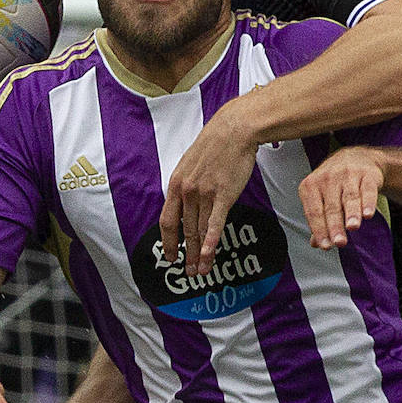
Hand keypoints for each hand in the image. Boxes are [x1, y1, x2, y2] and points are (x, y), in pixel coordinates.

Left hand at [159, 104, 258, 276]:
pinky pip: (215, 223)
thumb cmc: (214, 145)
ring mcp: (204, 193)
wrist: (234, 130)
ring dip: (199, 254)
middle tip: (187, 272)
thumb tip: (184, 203)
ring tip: (201, 270)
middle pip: (184, 230)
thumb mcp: (190, 164)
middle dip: (185, 254)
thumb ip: (186, 185)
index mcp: (176, 184)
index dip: (168, 241)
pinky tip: (209, 255)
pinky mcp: (223, 194)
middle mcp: (187, 191)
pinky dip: (211, 242)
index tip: (170, 255)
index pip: (167, 220)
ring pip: (199, 231)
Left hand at [297, 147, 382, 248]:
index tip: (325, 245)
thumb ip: (318, 219)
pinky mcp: (367, 174)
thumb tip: (315, 243)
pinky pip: (367, 190)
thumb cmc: (334, 183)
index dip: (319, 229)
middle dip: (335, 226)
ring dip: (351, 214)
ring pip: (349, 198)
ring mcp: (348, 174)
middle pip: (331, 207)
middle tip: (339, 242)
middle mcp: (328, 178)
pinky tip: (368, 214)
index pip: (314, 211)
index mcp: (311, 185)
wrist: (356, 157)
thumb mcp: (321, 196)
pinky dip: (368, 203)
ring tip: (352, 228)